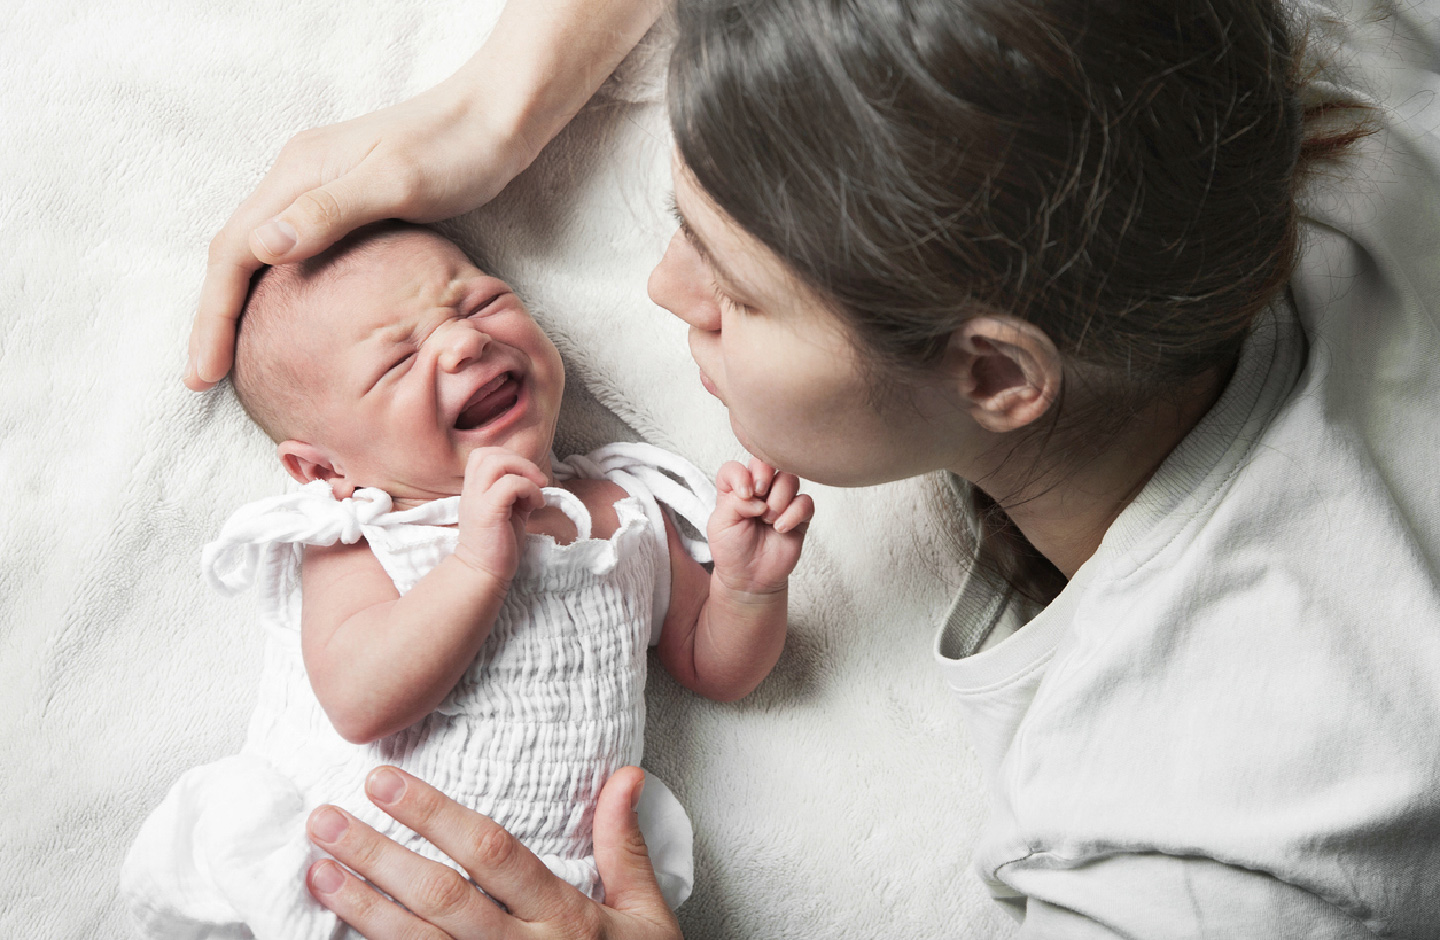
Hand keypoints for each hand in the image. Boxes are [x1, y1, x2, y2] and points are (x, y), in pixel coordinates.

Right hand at [185, 76, 534, 390]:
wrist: (497, 116)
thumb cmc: (456, 149)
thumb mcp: (396, 182)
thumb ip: (330, 211)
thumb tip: (262, 246)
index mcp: (298, 172)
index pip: (234, 251)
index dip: (214, 314)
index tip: (204, 371)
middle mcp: (297, 176)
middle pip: (235, 252)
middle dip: (215, 315)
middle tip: (202, 377)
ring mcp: (320, 187)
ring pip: (259, 251)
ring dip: (238, 303)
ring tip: (228, 358)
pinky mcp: (348, 200)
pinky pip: (292, 249)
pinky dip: (274, 289)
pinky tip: (284, 320)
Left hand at [305, 766, 681, 939]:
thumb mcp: (646, 915)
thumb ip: (624, 847)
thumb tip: (625, 775)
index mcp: (563, 917)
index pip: (490, 852)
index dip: (433, 815)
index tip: (386, 782)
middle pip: (440, 895)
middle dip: (377, 854)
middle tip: (326, 818)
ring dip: (361, 905)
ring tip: (317, 867)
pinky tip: (340, 931)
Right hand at [453, 448, 547, 583]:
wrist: (483, 573)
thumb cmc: (498, 545)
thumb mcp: (509, 511)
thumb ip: (516, 492)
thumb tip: (535, 480)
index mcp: (474, 489)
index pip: (483, 455)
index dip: (509, 458)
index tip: (527, 478)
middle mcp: (471, 491)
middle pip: (488, 453)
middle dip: (519, 460)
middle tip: (536, 480)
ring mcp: (477, 500)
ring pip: (496, 462)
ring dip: (525, 471)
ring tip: (537, 490)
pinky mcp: (487, 512)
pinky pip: (510, 484)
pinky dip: (529, 489)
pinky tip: (536, 505)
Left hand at [708, 459, 813, 594]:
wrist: (749, 577)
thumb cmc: (732, 549)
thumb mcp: (720, 524)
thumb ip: (734, 501)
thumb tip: (760, 496)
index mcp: (735, 489)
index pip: (736, 467)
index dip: (741, 475)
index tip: (743, 495)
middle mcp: (759, 491)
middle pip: (767, 463)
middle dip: (764, 476)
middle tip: (759, 496)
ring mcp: (781, 501)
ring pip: (790, 478)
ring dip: (779, 498)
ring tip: (768, 520)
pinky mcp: (798, 516)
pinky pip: (806, 501)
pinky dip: (794, 513)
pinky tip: (781, 528)